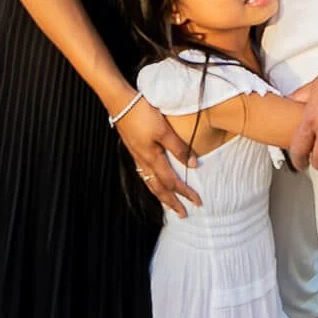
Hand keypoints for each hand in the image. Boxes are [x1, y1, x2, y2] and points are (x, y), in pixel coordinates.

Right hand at [117, 96, 200, 216]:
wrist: (120, 103)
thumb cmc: (142, 114)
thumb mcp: (164, 130)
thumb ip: (179, 148)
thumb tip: (194, 165)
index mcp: (152, 158)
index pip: (172, 182)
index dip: (185, 193)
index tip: (197, 202)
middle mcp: (143, 161)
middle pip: (159, 189)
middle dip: (172, 202)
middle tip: (182, 214)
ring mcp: (137, 156)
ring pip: (150, 183)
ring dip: (160, 195)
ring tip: (168, 204)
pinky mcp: (133, 149)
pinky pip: (144, 174)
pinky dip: (151, 183)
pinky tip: (153, 182)